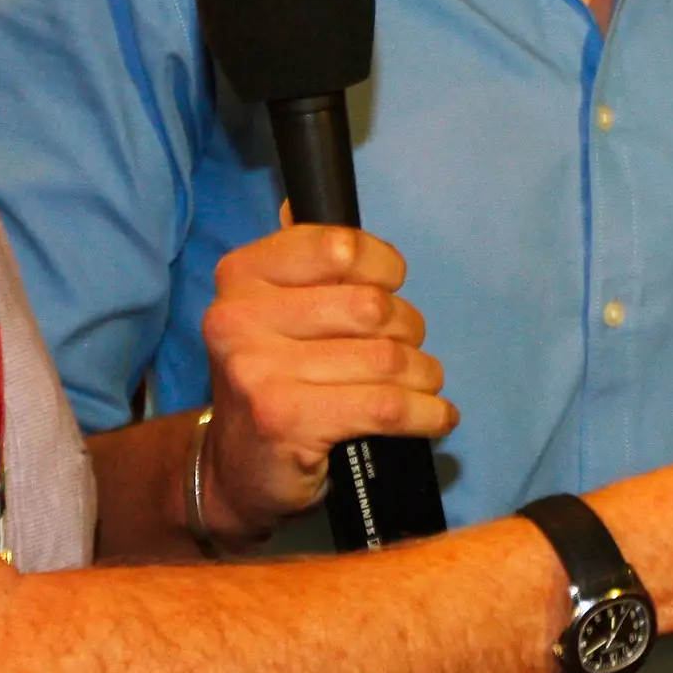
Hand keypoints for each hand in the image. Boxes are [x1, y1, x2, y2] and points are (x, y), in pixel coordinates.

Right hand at [197, 222, 454, 533]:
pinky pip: (387, 405)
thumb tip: (301, 203)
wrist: (236, 469)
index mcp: (241, 277)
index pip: (338, 247)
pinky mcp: (287, 420)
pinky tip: (436, 417)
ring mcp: (259, 371)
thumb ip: (300, 266)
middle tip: (405, 351)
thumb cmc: (273, 380)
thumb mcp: (273, 313)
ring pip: (386, 359)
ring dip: (422, 376)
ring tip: (420, 385)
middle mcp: (239, 318)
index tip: (391, 285)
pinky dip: (426, 413)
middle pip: (371, 306)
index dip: (382, 266)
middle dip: (408, 330)